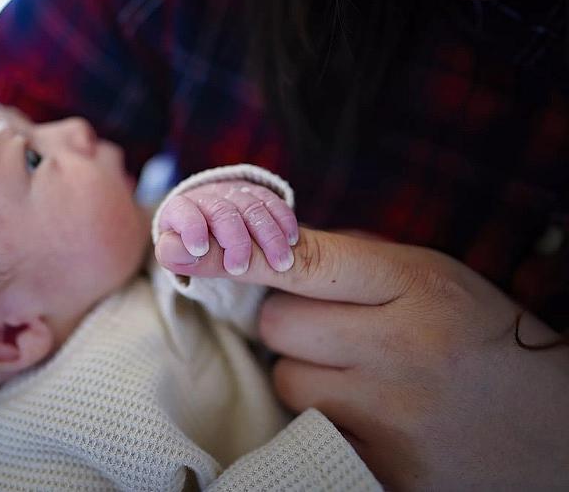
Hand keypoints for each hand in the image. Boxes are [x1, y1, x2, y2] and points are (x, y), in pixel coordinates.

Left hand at [155, 227, 568, 489]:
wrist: (551, 428)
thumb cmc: (481, 338)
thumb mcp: (433, 277)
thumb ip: (354, 263)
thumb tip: (267, 250)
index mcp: (414, 285)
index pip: (300, 260)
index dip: (235, 253)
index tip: (183, 247)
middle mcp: (399, 347)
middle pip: (277, 327)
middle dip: (291, 326)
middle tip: (335, 332)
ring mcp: (390, 415)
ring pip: (287, 381)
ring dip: (308, 375)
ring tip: (361, 378)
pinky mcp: (384, 468)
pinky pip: (312, 430)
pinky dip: (327, 418)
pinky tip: (371, 414)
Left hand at [156, 181, 297, 274]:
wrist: (233, 255)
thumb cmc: (211, 265)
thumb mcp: (204, 263)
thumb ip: (197, 259)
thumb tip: (171, 249)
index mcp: (178, 214)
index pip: (180, 210)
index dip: (189, 226)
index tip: (199, 249)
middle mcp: (203, 198)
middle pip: (219, 210)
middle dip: (234, 240)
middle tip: (241, 268)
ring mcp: (231, 195)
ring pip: (249, 206)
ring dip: (267, 235)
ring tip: (280, 264)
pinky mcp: (255, 195)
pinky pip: (270, 201)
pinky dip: (281, 220)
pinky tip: (291, 240)